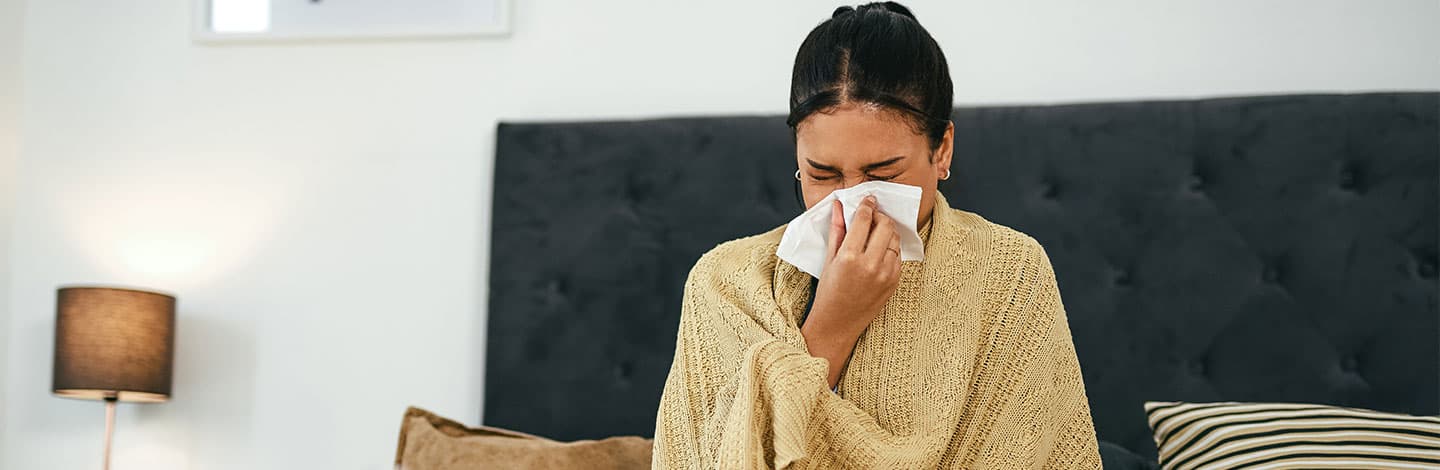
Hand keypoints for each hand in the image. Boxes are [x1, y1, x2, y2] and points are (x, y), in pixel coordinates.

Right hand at [801, 195, 902, 387]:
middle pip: (885, 226)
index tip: (868, 199)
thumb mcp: (829, 259)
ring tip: (875, 234)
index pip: (864, 219)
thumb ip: (837, 229)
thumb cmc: (829, 292)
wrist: (838, 324)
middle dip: (880, 217)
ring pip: (894, 240)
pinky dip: (890, 249)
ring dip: (886, 232)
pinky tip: (879, 252)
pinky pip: (898, 257)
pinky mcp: (894, 282)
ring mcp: (885, 274)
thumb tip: (839, 205)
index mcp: (850, 257)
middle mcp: (870, 264)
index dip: (867, 205)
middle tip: (873, 216)